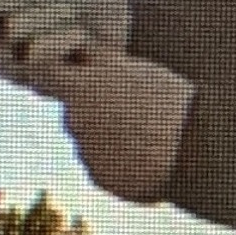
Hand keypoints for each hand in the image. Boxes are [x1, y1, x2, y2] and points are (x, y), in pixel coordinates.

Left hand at [54, 47, 197, 204]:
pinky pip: (103, 165)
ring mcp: (86, 152)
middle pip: (73, 109)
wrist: (193, 152)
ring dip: (109, 136)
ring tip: (148, 135)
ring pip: (89, 138)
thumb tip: (85, 56)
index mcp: (80, 86)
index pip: (43, 72)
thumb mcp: (135, 68)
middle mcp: (75, 120)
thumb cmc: (172, 102)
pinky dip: (119, 161)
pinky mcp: (101, 178)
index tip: (69, 72)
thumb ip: (103, 63)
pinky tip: (147, 157)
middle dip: (93, 107)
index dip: (54, 71)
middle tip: (131, 107)